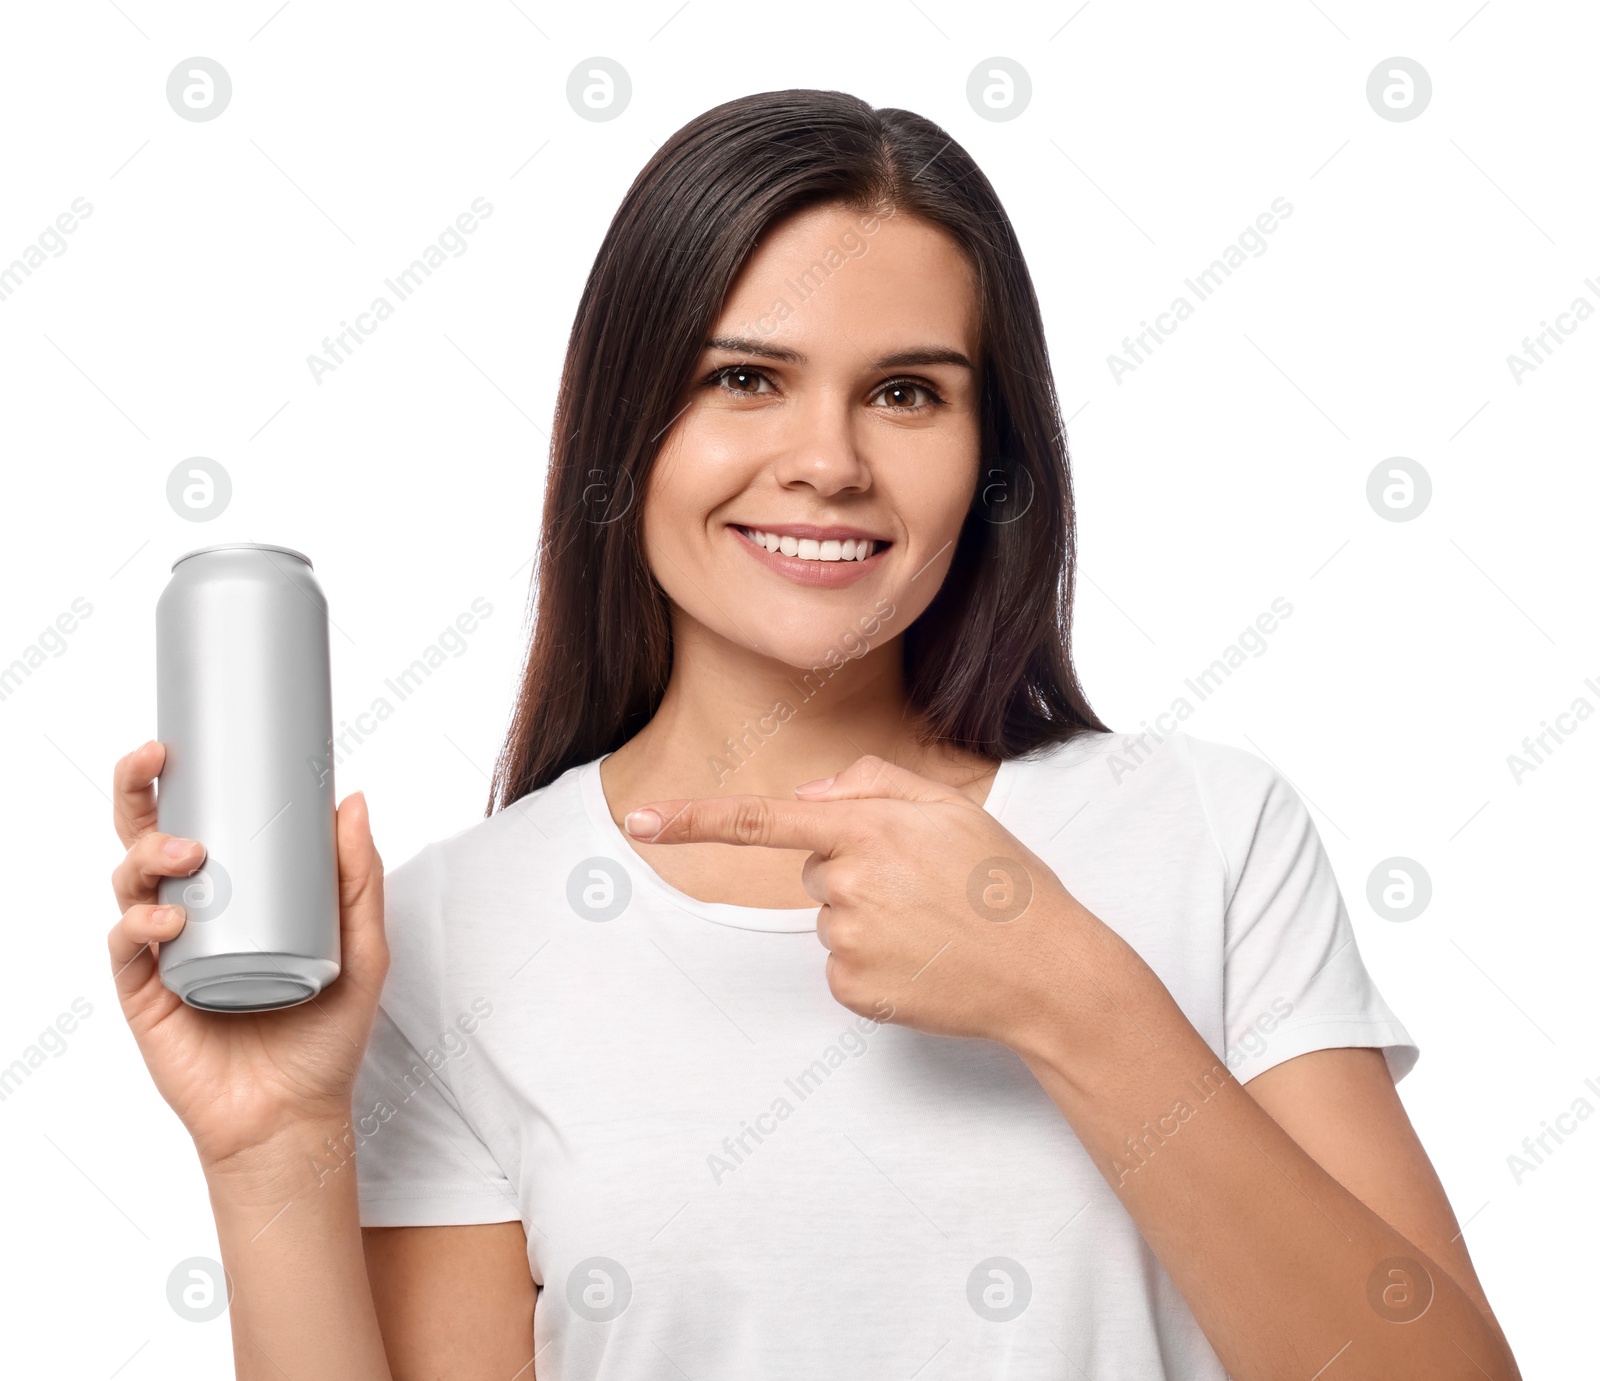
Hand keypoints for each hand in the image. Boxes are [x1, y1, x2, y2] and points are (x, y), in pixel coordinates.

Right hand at [107, 741, 389, 1171]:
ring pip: (129, 881)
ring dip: (149, 854)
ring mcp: (163, 953)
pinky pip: (126, 945)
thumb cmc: (326, 1034)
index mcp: (234, 895)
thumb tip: (352, 798)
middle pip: (144, 837)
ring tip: (189, 854)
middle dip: (137, 790)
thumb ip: (358, 878)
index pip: (196, 821)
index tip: (185, 739)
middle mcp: (191, 914)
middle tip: (158, 758)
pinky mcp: (146, 995)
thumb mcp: (362, 947)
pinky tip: (168, 917)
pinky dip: (140, 921)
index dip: (179, 779)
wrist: (298, 1116)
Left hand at [624, 754, 1087, 1048]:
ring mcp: (848, 944)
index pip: (764, 819)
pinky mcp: (853, 992)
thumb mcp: (951, 806)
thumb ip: (873, 783)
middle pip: (814, 867)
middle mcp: (848, 886)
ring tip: (932, 924)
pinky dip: (873, 962)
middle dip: (855, 868)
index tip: (636, 819)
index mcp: (868, 831)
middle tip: (925, 885)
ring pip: (828, 917)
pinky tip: (922, 960)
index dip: (693, 818)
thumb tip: (809, 797)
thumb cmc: (1003, 882)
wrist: (1049, 972)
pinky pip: (840, 965)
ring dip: (869, 916)